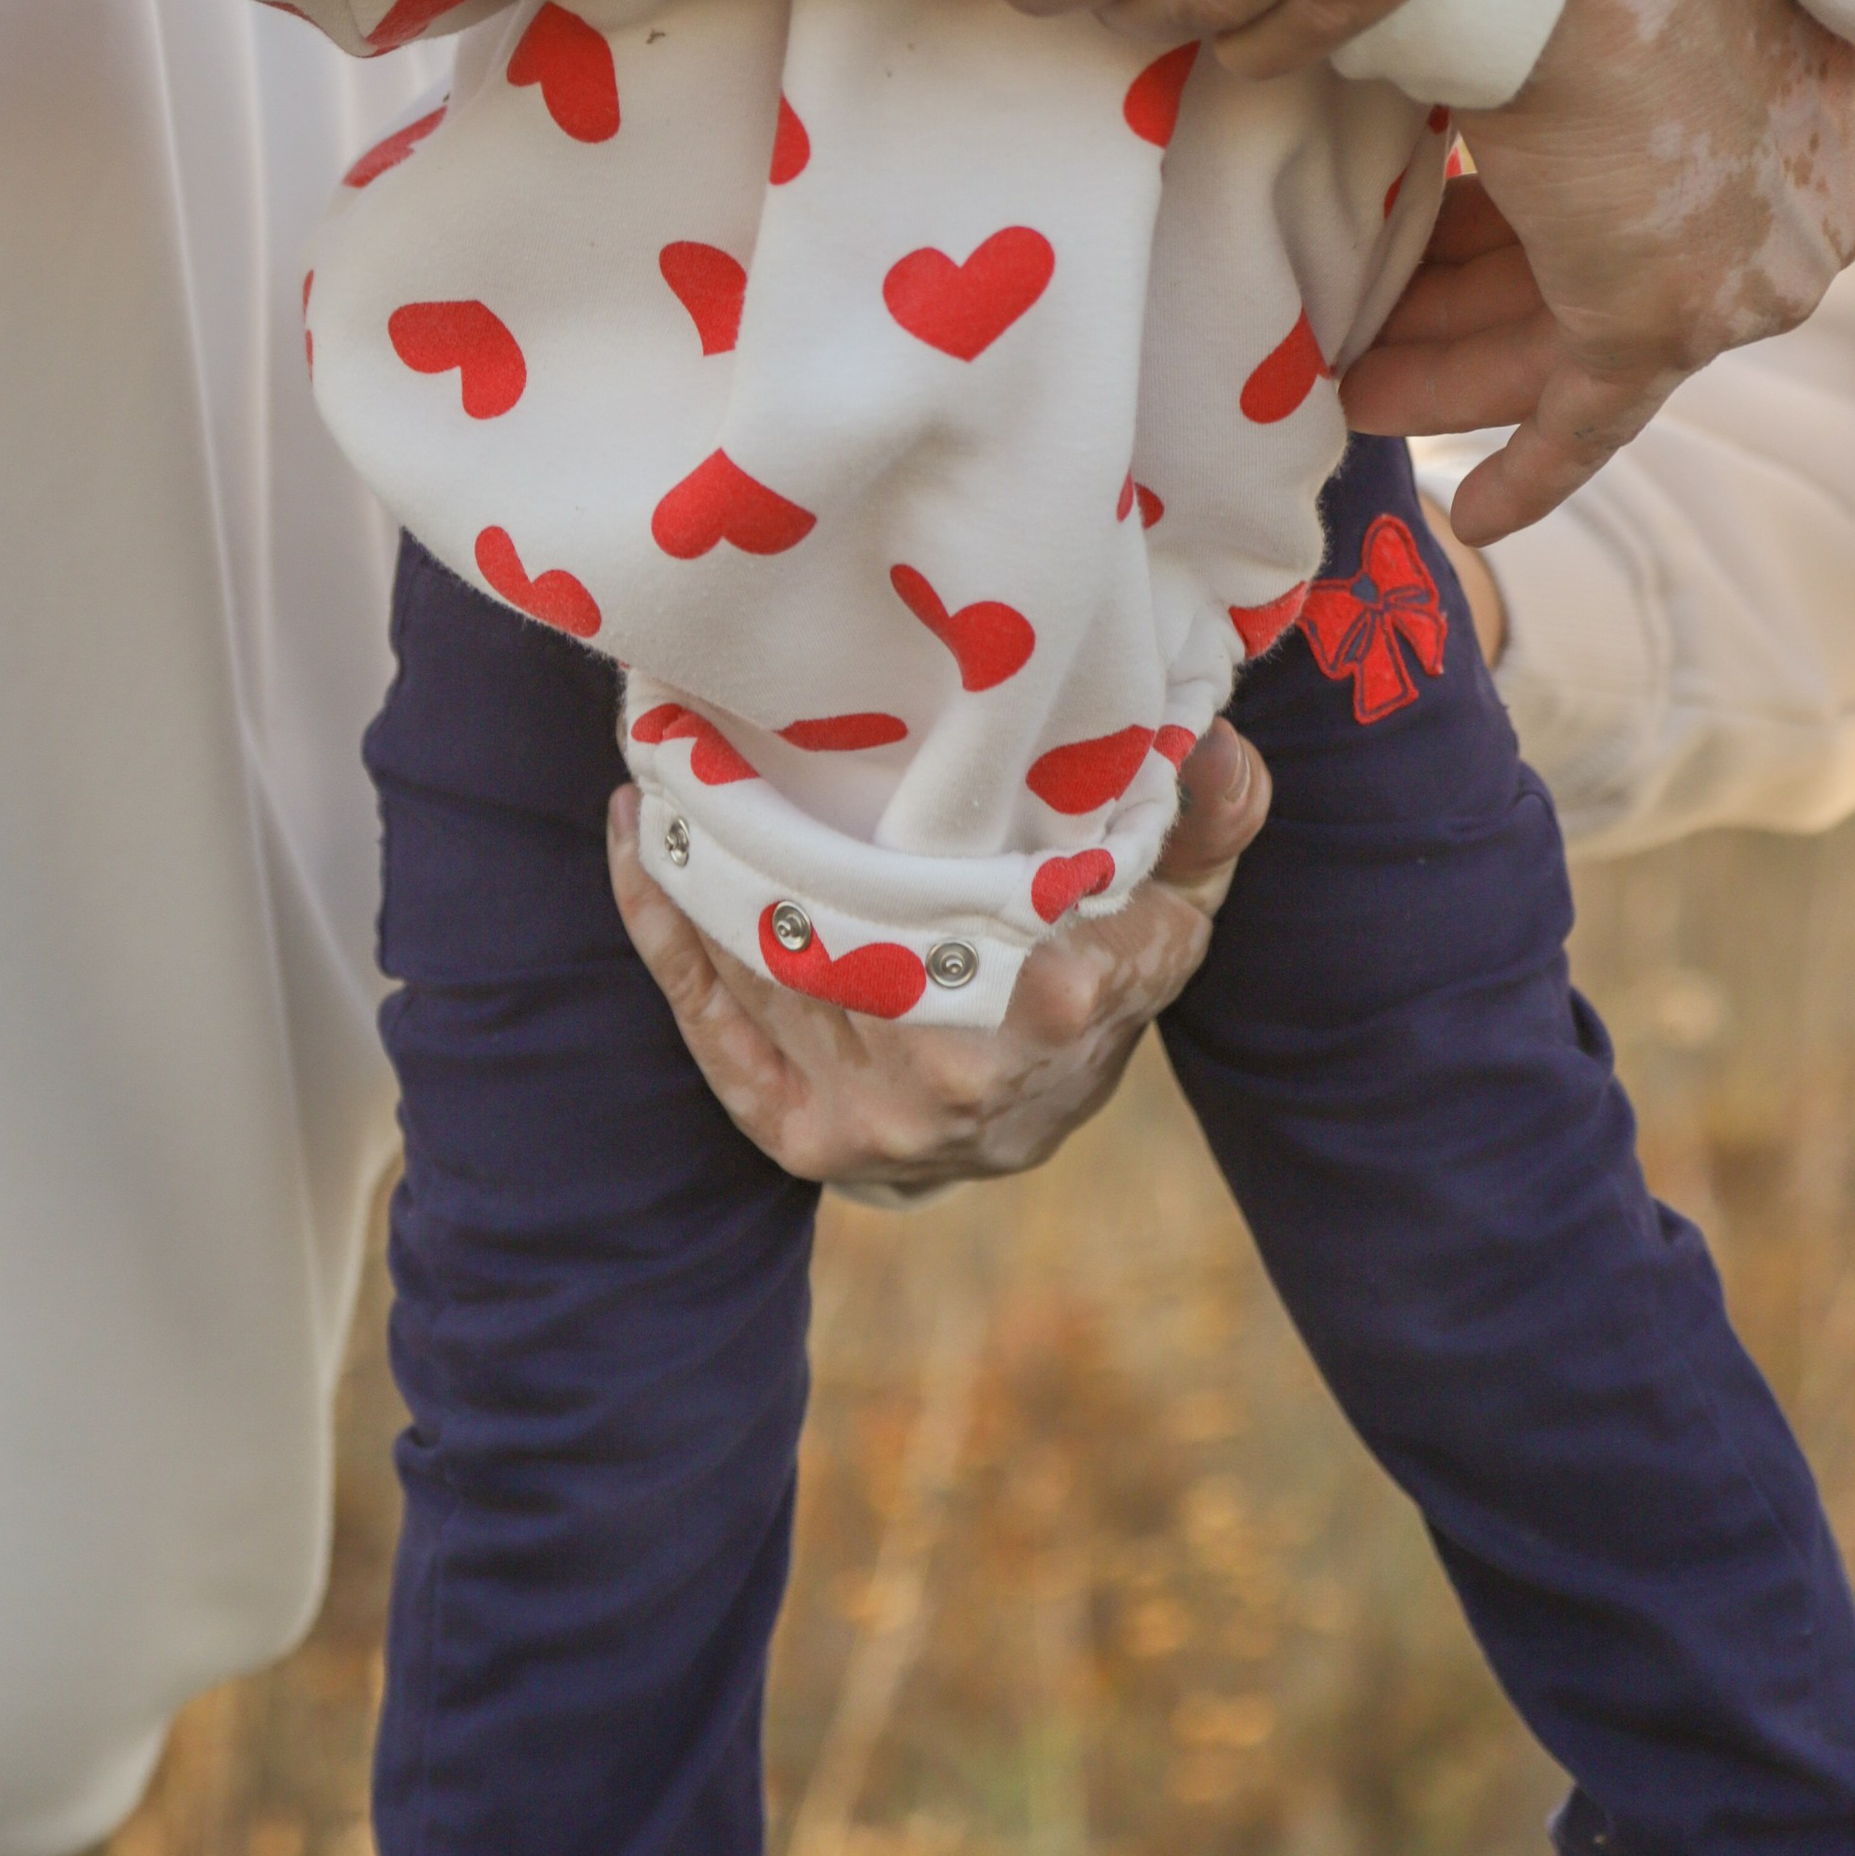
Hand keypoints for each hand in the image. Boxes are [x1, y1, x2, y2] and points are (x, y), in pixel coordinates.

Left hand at [605, 722, 1269, 1190]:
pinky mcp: (797, 1137)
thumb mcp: (1179, 896)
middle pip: (853, 936)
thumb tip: (1214, 738)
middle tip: (721, 718)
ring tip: (675, 746)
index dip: (968, 891)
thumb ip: (1211, 816)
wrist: (1025, 1114)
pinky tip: (640, 837)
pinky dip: (666, 926)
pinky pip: (709, 1022)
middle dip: (779, 830)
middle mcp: (959, 1080)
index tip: (901, 802)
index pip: (1030, 956)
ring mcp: (872, 1121)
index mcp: (1065, 1011)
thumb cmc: (1101, 971)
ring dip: (711, 857)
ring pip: (774, 963)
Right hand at [1342, 0, 1854, 538]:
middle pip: (1611, 267)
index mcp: (1806, 90)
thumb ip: (1554, 23)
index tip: (1453, 234)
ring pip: (1579, 339)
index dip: (1545, 215)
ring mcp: (1746, 265)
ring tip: (1352, 383)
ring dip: (1457, 370)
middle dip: (1476, 303)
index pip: (1660, 185)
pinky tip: (1472, 512)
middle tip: (1371, 328)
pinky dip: (1529, 468)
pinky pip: (1591, 419)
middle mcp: (1802, 190)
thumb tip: (1442, 20)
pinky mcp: (1671, 321)